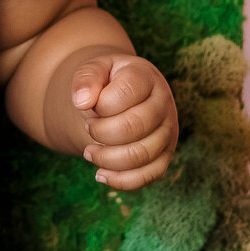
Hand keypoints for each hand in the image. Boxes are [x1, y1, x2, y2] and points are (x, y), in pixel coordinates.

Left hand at [70, 54, 177, 190]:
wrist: (123, 97)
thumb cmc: (108, 83)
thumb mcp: (95, 70)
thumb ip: (86, 79)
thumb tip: (81, 101)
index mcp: (147, 78)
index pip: (127, 92)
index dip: (101, 105)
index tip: (87, 106)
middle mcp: (163, 105)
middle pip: (135, 127)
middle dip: (101, 132)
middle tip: (88, 128)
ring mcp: (168, 132)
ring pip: (141, 155)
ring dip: (106, 158)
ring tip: (89, 152)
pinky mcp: (164, 157)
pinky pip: (148, 176)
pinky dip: (121, 180)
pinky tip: (100, 174)